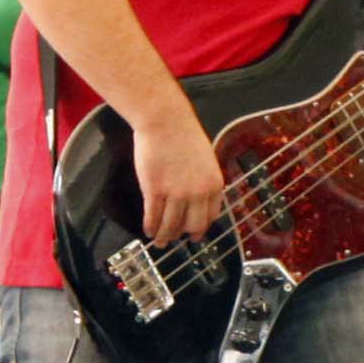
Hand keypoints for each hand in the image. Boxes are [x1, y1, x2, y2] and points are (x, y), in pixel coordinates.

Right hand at [129, 102, 228, 243]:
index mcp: (214, 184)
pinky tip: (148, 230)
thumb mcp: (205, 159)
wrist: (165, 121)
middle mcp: (198, 192)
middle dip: (183, 235)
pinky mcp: (155, 190)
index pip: (211, 215)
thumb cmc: (183, 135)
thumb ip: (203, 179)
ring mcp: (176, 193)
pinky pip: (153, 217)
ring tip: (160, 241)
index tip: (195, 232)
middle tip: (176, 239)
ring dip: (164, 236)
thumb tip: (196, 196)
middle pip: (193, 225)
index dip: (201, 226)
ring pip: (171, 225)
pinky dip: (150, 227)